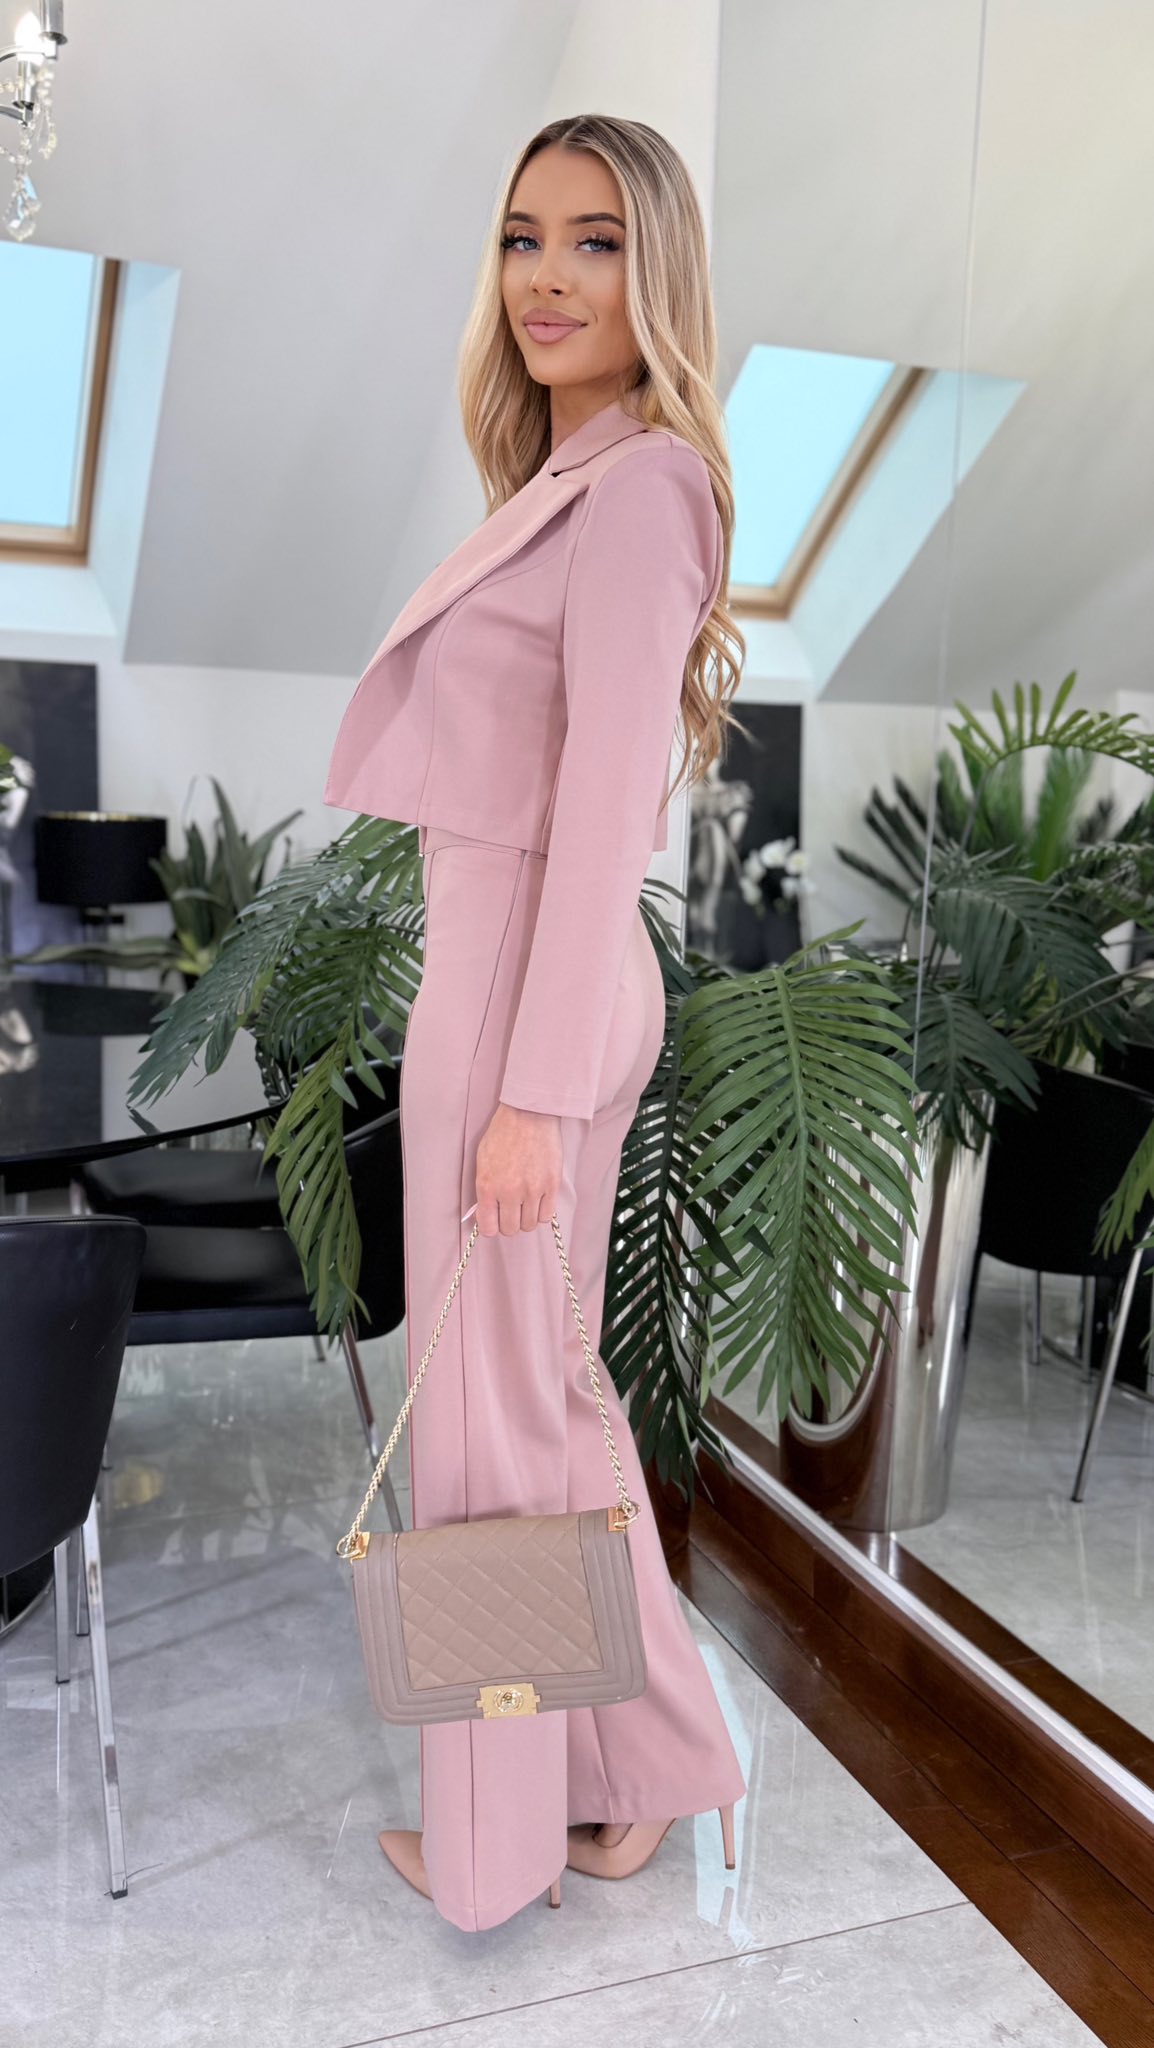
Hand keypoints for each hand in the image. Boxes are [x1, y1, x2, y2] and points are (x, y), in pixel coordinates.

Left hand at [473, 1101, 562, 1235]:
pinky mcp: (551, 1185)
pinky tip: (538, 1201)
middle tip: (511, 1211)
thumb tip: (486, 1211)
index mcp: (488, 1186)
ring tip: (526, 1205)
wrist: (529, 1113)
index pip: (489, 1228)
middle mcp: (510, 1192)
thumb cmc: (503, 1133)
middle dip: (509, 1223)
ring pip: (530, 1225)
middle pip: (511, 1229)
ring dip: (527, 1218)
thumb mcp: (483, 1160)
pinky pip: (547, 1215)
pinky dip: (542, 1212)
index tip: (495, 1220)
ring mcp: (532, 1190)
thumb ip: (484, 1188)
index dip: (492, 1227)